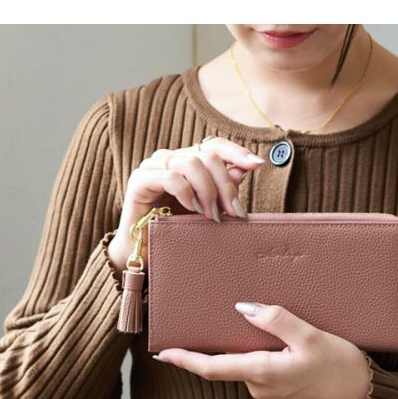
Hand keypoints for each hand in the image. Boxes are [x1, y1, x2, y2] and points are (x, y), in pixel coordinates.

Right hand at [108, 137, 265, 273]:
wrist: (146, 252)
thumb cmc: (176, 231)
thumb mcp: (206, 211)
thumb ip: (222, 191)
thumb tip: (242, 171)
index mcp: (187, 162)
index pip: (214, 145)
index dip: (236, 151)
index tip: (257, 165)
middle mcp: (170, 159)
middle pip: (207, 156)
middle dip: (226, 185)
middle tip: (235, 213)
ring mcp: (153, 167)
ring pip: (191, 163)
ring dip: (208, 191)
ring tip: (212, 216)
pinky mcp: (139, 180)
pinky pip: (170, 177)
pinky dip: (187, 193)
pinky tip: (193, 210)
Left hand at [152, 302, 371, 398]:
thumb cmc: (340, 369)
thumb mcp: (310, 338)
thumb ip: (276, 321)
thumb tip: (244, 309)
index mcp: (263, 373)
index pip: (213, 368)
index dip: (186, 360)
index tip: (164, 352)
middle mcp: (260, 387)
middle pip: (226, 364)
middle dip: (212, 347)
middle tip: (202, 323)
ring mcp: (270, 393)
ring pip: (244, 366)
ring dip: (239, 349)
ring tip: (243, 324)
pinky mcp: (280, 394)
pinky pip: (258, 371)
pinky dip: (255, 356)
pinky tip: (268, 341)